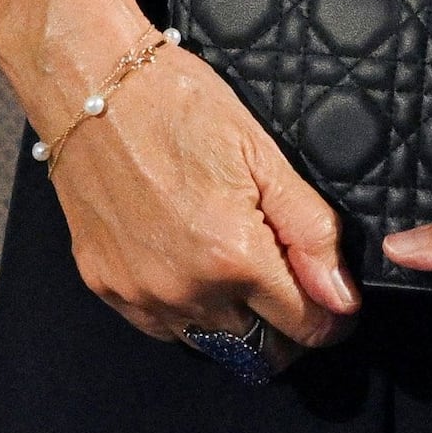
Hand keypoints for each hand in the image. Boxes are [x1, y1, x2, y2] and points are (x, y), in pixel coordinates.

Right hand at [0, 0, 355, 353]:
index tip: (332, 301)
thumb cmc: (177, 105)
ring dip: (233, 326)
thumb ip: (311, 232)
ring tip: (236, 277)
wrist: (88, 82)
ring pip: (209, 344)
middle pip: (258, 350)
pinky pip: (159, 327)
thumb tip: (343, 299)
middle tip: (288, 289)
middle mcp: (186, 290)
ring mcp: (140, 292)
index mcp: (235, 257)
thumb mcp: (262, 155)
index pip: (304, 328)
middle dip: (284, 330)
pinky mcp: (104, 284)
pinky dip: (184, 313)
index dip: (330, 318)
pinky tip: (188, 271)